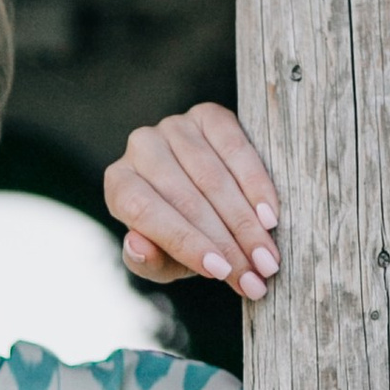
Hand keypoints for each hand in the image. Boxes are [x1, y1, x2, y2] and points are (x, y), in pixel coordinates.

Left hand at [102, 105, 280, 298]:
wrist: (204, 195)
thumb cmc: (178, 233)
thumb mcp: (161, 259)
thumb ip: (147, 261)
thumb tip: (138, 246)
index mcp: (119, 183)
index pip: (145, 211)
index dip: (186, 243)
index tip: (221, 271)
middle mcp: (141, 147)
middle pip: (185, 198)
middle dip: (227, 242)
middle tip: (257, 274)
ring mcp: (175, 127)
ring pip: (213, 177)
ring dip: (246, 222)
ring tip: (268, 257)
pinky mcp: (208, 115)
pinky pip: (235, 148)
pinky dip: (255, 185)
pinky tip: (269, 217)